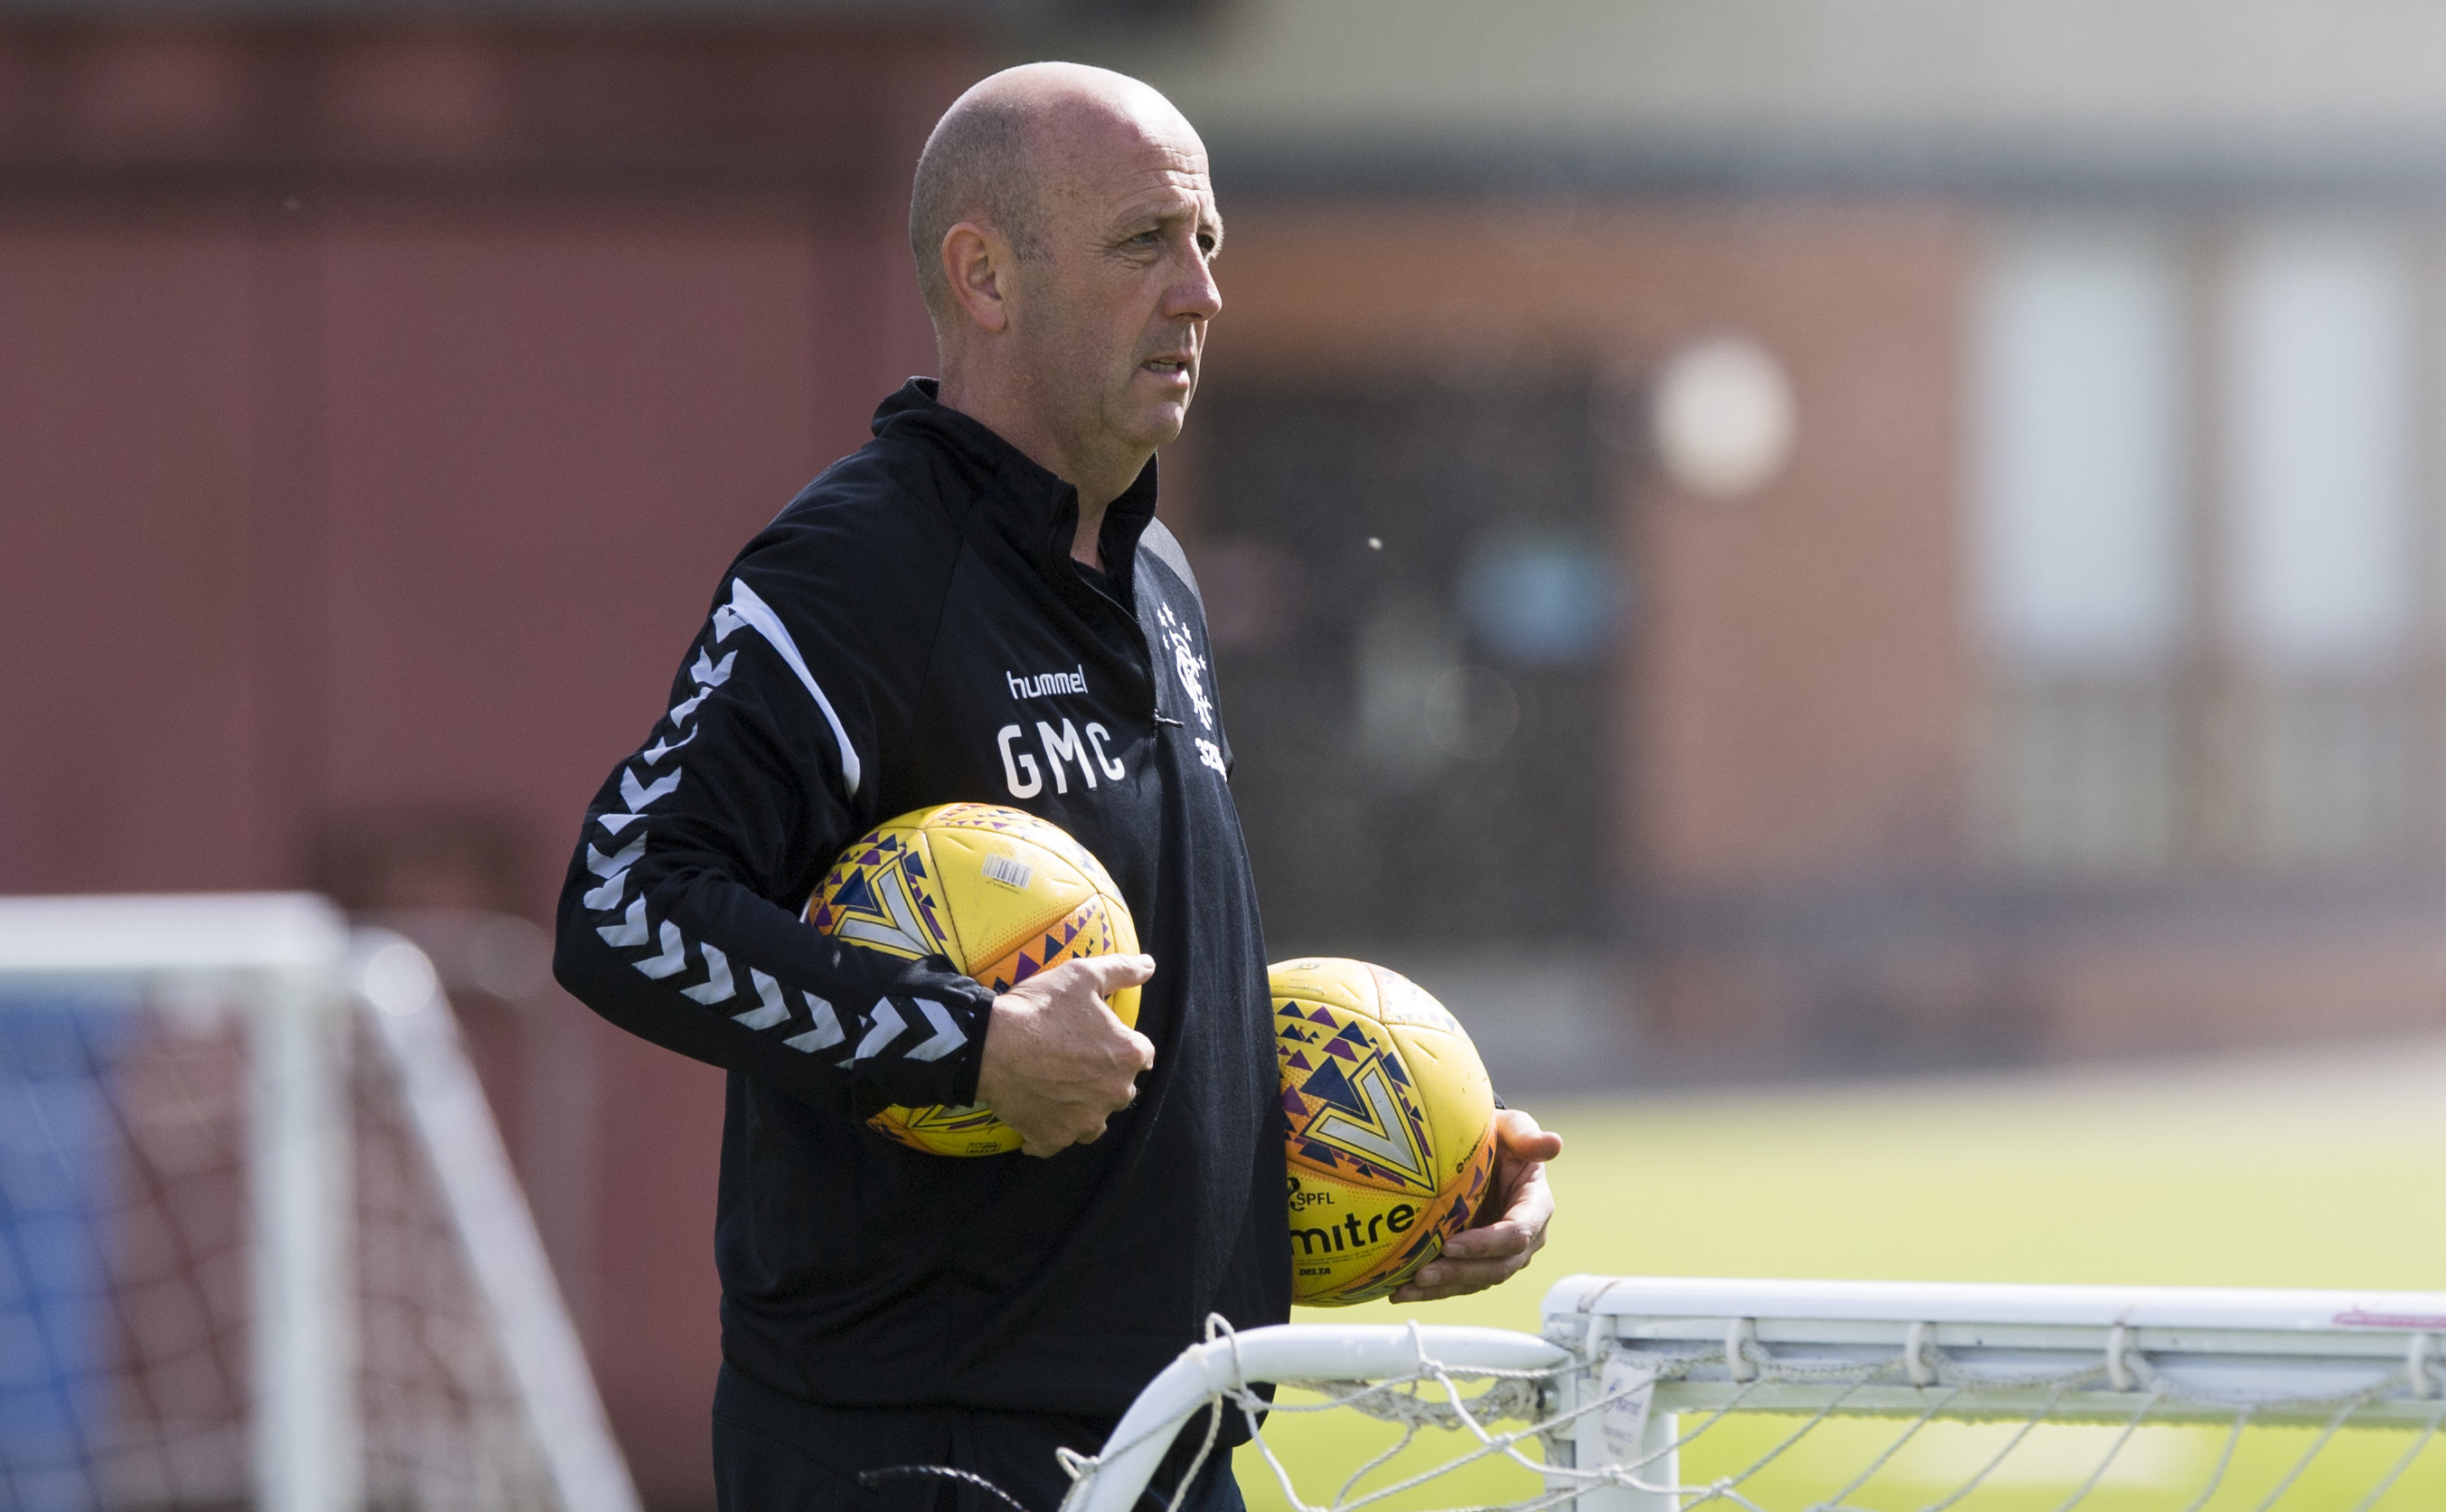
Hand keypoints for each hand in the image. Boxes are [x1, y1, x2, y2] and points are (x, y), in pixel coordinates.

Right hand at [974, 954, 1156, 1156]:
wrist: (989, 1045)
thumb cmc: (1039, 1008)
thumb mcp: (1081, 976)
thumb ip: (1121, 970)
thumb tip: (1149, 966)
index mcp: (1127, 1054)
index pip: (1142, 1053)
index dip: (1120, 1043)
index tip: (1099, 1039)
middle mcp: (1114, 1093)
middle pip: (1120, 1088)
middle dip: (1104, 1077)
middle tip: (1073, 1060)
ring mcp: (1084, 1121)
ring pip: (1095, 1119)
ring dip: (1084, 1107)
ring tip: (1060, 1089)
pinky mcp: (1053, 1138)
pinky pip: (1057, 1141)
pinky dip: (1050, 1131)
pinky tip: (1038, 1116)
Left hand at [1391, 1108, 1562, 1302]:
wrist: (1483, 1152)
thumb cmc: (1499, 1137)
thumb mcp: (1511, 1128)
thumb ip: (1527, 1135)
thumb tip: (1554, 1143)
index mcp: (1536, 1206)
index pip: (1516, 1234)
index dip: (1485, 1244)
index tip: (1450, 1244)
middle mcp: (1525, 1239)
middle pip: (1497, 1267)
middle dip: (1459, 1273)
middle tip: (1422, 1273)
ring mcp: (1501, 1255)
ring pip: (1475, 1281)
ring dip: (1441, 1288)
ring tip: (1405, 1289)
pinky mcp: (1479, 1262)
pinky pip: (1458, 1283)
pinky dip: (1431, 1290)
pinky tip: (1400, 1292)